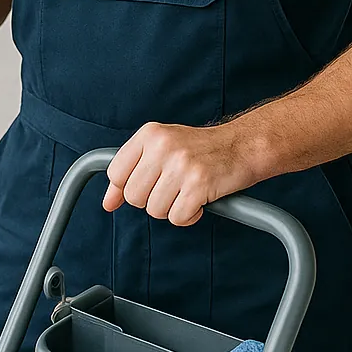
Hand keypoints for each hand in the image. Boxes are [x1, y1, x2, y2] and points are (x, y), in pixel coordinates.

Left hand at [102, 121, 259, 226]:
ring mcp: (181, 164)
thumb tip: (108, 203)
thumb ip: (131, 172)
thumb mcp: (162, 150)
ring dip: (172, 209)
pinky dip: (189, 216)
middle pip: (134, 196)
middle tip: (172, 188)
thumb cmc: (201, 150)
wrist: (243, 146)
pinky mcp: (199, 184)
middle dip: (152, 200)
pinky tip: (199, 200)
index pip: (116, 173)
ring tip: (187, 192)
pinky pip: (177, 217)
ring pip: (155, 210)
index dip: (126, 189)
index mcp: (150, 134)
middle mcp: (163, 146)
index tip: (145, 188)